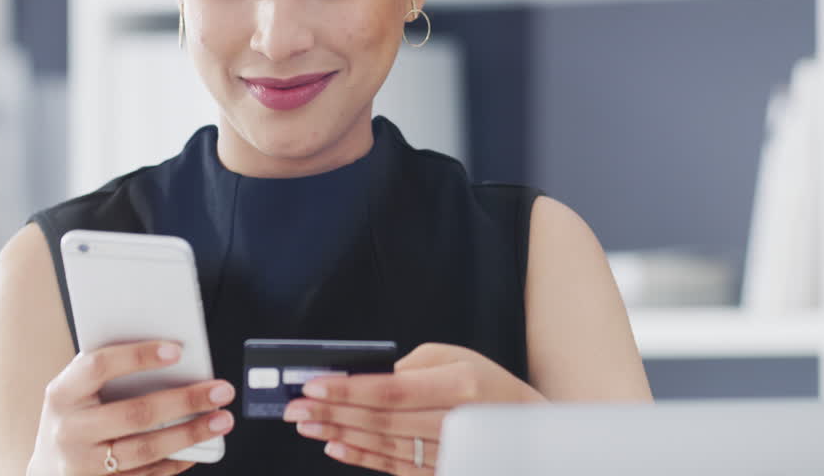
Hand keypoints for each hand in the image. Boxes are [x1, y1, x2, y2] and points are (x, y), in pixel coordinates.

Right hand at [28, 340, 235, 475]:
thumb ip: (109, 374)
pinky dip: (176, 461)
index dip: (138, 356)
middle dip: (184, 401)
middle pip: (134, 413)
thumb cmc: (73, 416)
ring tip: (221, 420)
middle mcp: (70, 431)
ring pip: (145, 450)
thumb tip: (172, 357)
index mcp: (62, 394)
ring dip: (190, 434)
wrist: (45, 470)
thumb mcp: (76, 390)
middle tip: (221, 390)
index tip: (177, 350)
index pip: (99, 367)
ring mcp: (84, 465)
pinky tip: (199, 447)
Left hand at [282, 343, 544, 473]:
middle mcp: (456, 421)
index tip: (313, 387)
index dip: (348, 390)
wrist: (527, 428)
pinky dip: (362, 457)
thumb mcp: (456, 358)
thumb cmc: (487, 384)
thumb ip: (410, 367)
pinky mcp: (443, 471)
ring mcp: (451, 453)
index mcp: (460, 384)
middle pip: (382, 420)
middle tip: (296, 408)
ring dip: (340, 434)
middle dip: (333, 413)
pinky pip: (395, 467)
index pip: (392, 389)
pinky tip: (336, 447)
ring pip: (384, 445)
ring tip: (308, 425)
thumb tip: (363, 380)